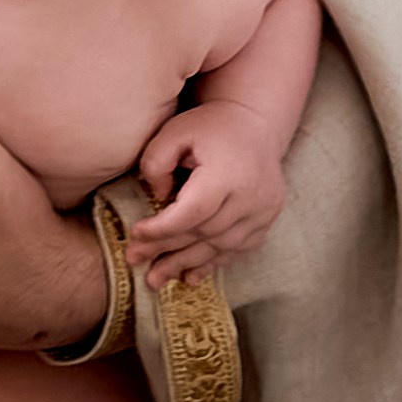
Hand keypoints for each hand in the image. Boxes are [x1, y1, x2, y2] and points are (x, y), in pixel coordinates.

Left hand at [127, 101, 287, 284]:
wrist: (255, 124)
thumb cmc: (209, 127)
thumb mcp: (174, 132)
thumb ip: (157, 162)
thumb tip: (157, 198)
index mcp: (230, 172)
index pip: (194, 210)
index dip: (163, 227)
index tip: (136, 234)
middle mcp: (253, 196)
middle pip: (204, 232)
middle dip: (166, 248)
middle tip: (134, 259)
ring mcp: (264, 211)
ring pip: (220, 246)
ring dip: (185, 263)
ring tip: (155, 277)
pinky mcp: (267, 220)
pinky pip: (237, 249)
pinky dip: (212, 263)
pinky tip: (188, 276)